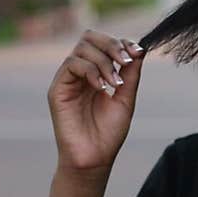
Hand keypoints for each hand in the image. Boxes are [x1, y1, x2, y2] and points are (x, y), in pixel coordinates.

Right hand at [47, 29, 147, 173]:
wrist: (94, 158)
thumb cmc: (108, 133)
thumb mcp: (126, 100)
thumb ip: (130, 75)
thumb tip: (139, 50)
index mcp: (97, 73)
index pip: (104, 44)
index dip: (121, 42)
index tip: (137, 51)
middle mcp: (81, 72)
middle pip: (90, 38)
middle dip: (111, 45)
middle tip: (126, 61)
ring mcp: (68, 79)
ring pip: (82, 49)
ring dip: (104, 61)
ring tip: (115, 83)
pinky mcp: (58, 88)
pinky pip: (72, 65)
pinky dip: (91, 71)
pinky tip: (102, 88)